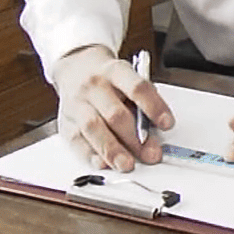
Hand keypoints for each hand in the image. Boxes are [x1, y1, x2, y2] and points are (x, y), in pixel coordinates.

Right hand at [51, 45, 173, 172]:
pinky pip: (76, 140)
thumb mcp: (128, 77)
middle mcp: (94, 86)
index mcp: (115, 71)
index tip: (167, 124)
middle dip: (135, 138)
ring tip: (127, 164)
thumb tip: (155, 130)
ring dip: (112, 150)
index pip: (137, 88)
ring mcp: (77, 104)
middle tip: (151, 154)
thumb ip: (142, 101)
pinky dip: (91, 155)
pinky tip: (104, 163)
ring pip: (93, 128)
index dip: (154, 107)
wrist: (76, 68)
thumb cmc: (108, 78)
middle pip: (115, 114)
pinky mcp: (66, 122)